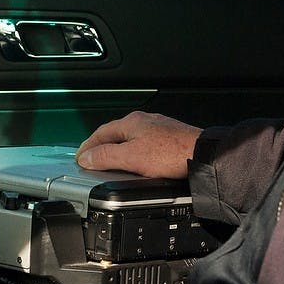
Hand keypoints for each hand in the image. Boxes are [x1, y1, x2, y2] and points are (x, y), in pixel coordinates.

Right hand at [75, 111, 201, 178]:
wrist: (202, 155)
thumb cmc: (171, 152)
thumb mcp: (131, 157)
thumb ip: (106, 156)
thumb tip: (87, 157)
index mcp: (132, 122)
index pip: (101, 132)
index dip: (88, 146)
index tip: (81, 157)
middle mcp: (145, 121)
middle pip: (116, 133)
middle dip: (102, 146)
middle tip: (92, 159)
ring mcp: (159, 129)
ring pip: (131, 138)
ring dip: (118, 149)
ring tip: (111, 161)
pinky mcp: (170, 139)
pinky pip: (145, 144)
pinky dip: (134, 152)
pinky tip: (137, 162)